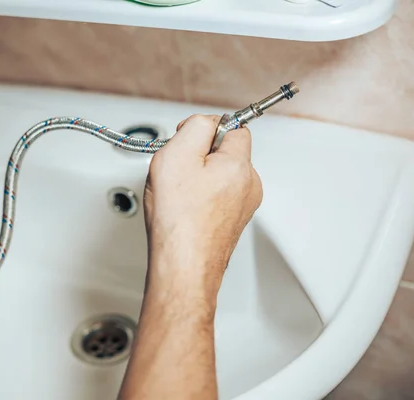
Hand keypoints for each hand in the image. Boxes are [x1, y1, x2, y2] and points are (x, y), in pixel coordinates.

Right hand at [143, 114, 262, 312]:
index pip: (234, 126)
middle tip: (177, 172)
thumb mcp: (177, 155)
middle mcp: (248, 185)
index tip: (187, 141)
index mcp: (240, 165)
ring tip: (178, 196)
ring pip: (219, 175)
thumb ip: (195, 127)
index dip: (206, 129)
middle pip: (225, 152)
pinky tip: (183, 210)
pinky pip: (216, 197)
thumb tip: (206, 122)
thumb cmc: (179, 221)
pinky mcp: (231, 222)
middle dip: (199, 156)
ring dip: (198, 178)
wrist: (182, 267)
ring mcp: (242, 206)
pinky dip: (199, 198)